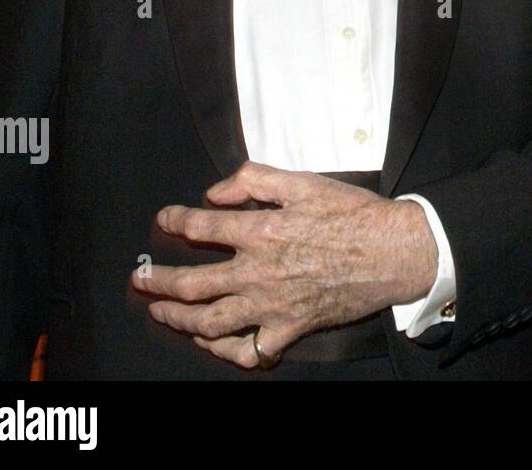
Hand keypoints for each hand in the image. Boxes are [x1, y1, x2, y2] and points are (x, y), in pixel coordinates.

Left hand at [133, 162, 437, 367]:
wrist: (392, 251)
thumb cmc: (352, 213)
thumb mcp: (304, 182)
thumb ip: (254, 180)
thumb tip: (214, 193)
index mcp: (260, 232)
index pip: (202, 228)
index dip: (176, 221)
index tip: (164, 219)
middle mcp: (258, 273)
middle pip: (192, 284)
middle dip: (158, 281)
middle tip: (139, 279)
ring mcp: (272, 306)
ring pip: (209, 322)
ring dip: (177, 318)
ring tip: (161, 311)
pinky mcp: (290, 328)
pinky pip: (248, 350)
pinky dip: (223, 350)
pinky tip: (208, 342)